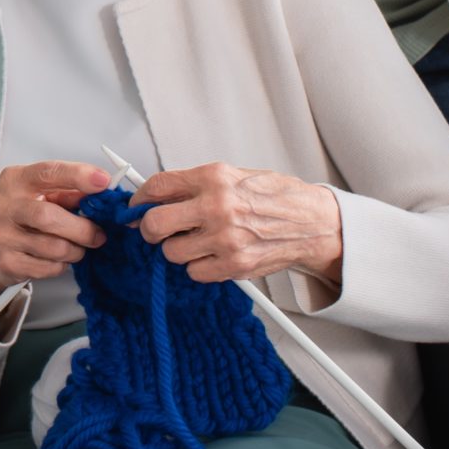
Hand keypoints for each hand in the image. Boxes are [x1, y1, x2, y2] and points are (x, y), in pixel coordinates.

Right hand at [0, 161, 110, 296]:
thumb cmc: (31, 215)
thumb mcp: (49, 195)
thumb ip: (72, 192)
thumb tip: (103, 195)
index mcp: (16, 180)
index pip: (48, 173)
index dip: (77, 176)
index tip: (103, 181)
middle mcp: (5, 205)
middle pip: (48, 217)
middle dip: (82, 229)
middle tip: (99, 235)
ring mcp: (4, 235)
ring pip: (54, 247)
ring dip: (75, 250)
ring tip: (76, 247)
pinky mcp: (9, 262)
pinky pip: (50, 267)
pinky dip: (63, 265)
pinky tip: (58, 258)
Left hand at [132, 162, 343, 284]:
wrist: (313, 223)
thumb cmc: (275, 197)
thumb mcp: (234, 175)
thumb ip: (195, 184)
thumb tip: (156, 195)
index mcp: (214, 178)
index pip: (157, 187)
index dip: (138, 199)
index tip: (135, 207)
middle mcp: (217, 206)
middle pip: (154, 223)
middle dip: (149, 229)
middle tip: (156, 231)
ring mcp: (226, 238)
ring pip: (171, 253)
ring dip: (177, 250)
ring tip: (196, 242)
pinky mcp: (235, 265)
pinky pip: (194, 273)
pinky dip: (198, 267)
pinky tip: (213, 255)